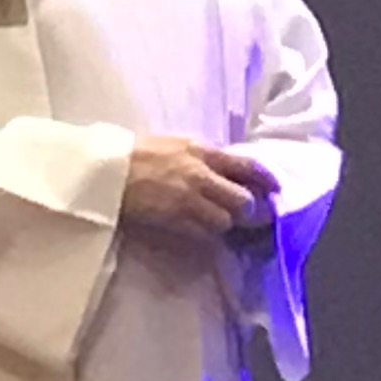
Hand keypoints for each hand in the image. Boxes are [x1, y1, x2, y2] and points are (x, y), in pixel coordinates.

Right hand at [120, 135, 275, 238]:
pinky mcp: (174, 220)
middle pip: (242, 200)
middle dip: (248, 210)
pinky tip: (199, 231)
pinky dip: (205, 235)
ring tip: (216, 222)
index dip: (267, 180)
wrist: (103, 170)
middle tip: (248, 215)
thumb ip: (202, 158)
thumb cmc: (134, 154)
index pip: (247, 165)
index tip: (276, 189)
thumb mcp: (175, 145)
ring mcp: (188, 199)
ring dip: (225, 224)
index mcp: (202, 151)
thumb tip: (226, 170)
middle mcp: (201, 175)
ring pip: (225, 220)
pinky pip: (203, 233)